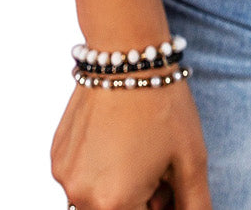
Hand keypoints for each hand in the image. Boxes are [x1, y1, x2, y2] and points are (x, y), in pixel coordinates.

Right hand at [51, 77, 212, 209]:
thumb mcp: (191, 159)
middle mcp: (80, 196)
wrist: (126, 54)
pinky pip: (82, 177)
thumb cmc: (162, 105)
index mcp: (114, 204)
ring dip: (119, 188)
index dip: (161, 204)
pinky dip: (100, 169)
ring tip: (138, 149)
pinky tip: (117, 138)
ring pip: (97, 199)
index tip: (168, 182)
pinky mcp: (56, 155)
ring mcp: (64, 176)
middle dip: (141, 200)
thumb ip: (194, 204)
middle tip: (158, 165)